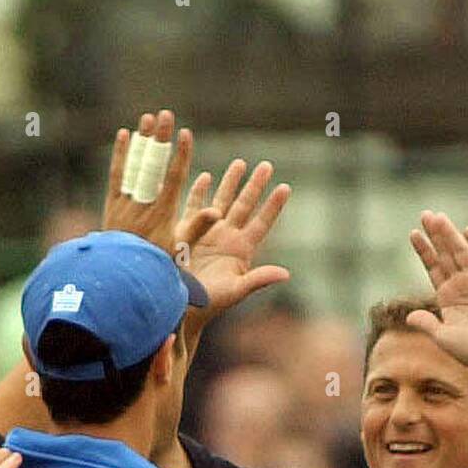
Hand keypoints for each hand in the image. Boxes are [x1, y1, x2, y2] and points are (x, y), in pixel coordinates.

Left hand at [102, 110, 218, 255]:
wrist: (120, 277)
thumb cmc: (154, 267)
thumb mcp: (180, 251)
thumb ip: (198, 229)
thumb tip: (219, 213)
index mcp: (163, 215)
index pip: (173, 179)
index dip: (180, 155)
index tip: (185, 133)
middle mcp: (143, 204)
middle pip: (153, 165)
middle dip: (160, 138)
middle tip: (166, 114)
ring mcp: (126, 203)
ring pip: (135, 166)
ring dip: (143, 140)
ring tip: (149, 117)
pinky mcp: (112, 205)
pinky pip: (117, 176)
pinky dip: (121, 155)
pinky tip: (125, 135)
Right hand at [179, 159, 290, 319]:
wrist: (181, 305)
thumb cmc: (210, 303)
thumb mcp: (236, 291)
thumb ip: (259, 279)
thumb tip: (286, 274)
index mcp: (241, 250)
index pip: (262, 223)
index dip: (273, 206)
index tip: (286, 187)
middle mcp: (227, 237)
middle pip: (244, 205)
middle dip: (255, 185)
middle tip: (267, 165)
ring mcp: (208, 233)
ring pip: (222, 200)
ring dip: (231, 182)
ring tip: (240, 162)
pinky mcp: (188, 232)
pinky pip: (194, 206)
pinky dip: (199, 191)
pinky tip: (205, 177)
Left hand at [408, 211, 467, 371]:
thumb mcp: (443, 338)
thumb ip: (427, 324)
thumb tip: (409, 317)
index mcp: (446, 296)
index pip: (432, 266)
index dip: (423, 250)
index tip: (414, 233)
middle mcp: (460, 285)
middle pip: (445, 253)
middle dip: (435, 234)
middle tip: (425, 214)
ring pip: (461, 252)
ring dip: (451, 235)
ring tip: (439, 218)